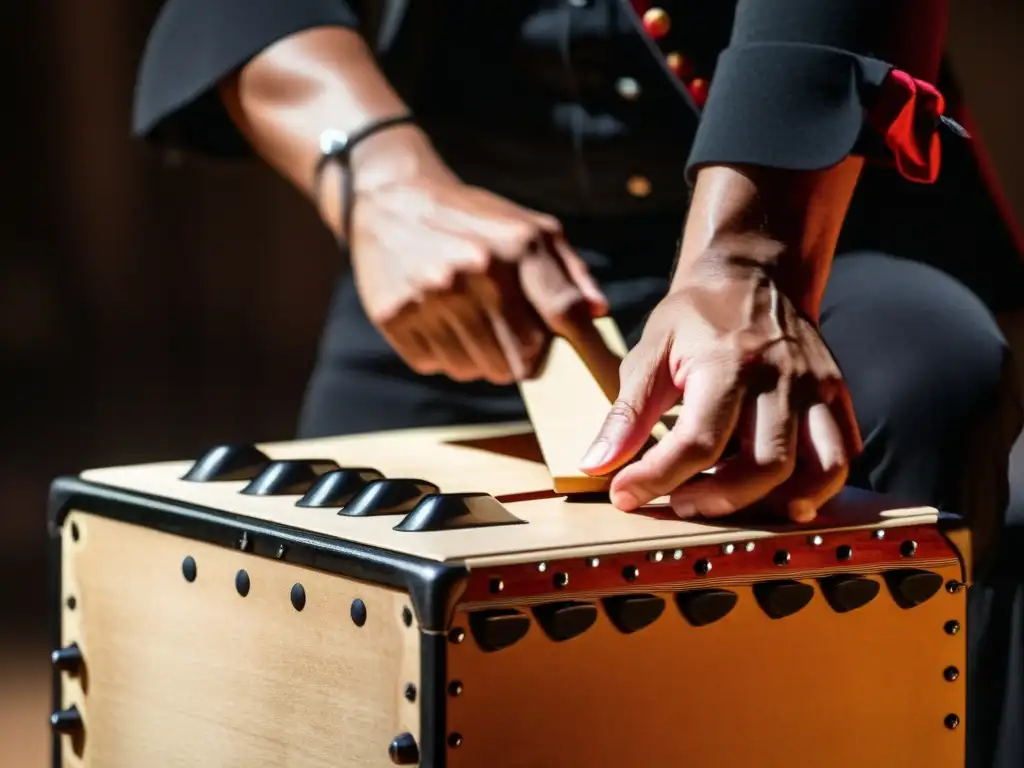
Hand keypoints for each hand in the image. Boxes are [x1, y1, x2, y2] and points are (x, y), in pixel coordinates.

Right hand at [349, 163, 607, 383]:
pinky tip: (436, 318)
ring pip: (476, 370)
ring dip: (479, 358)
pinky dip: (441, 353)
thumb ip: (570, 271)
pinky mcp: (395, 315)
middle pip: (520, 361)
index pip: (562, 316)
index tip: (606, 382)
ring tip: (467, 320)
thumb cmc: (473, 218)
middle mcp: (475, 274)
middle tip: (507, 333)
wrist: (391, 198)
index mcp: (516, 247)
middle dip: (522, 358)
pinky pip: (434, 364)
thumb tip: (597, 314)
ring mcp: (431, 297)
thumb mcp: (530, 227)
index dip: (588, 353)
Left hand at [579, 259, 860, 522]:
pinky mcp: (836, 395)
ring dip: (774, 504)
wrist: (752, 274)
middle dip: (716, 499)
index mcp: (729, 361)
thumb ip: (626, 413)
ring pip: (817, 468)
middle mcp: (781, 375)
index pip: (697, 440)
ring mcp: (816, 386)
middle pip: (765, 465)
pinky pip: (841, 455)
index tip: (625, 495)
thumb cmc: (696, 316)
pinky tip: (777, 494)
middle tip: (678, 503)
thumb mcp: (650, 352)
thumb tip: (597, 465)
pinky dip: (816, 487)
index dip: (657, 478)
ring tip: (729, 505)